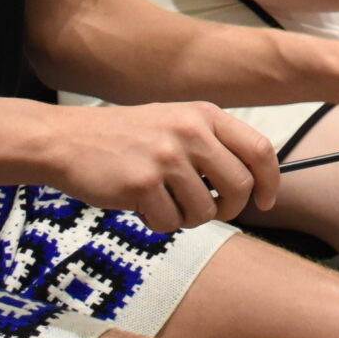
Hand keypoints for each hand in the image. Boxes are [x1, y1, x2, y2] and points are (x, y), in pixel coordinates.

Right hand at [46, 101, 278, 233]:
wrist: (68, 140)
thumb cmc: (126, 138)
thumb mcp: (176, 123)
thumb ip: (213, 146)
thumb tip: (252, 185)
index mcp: (204, 114)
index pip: (259, 149)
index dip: (270, 180)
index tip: (266, 201)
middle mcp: (190, 131)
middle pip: (239, 187)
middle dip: (228, 209)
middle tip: (207, 210)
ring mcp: (166, 157)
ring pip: (205, 211)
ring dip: (186, 218)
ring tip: (163, 201)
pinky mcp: (142, 183)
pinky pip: (170, 224)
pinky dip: (158, 223)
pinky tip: (140, 204)